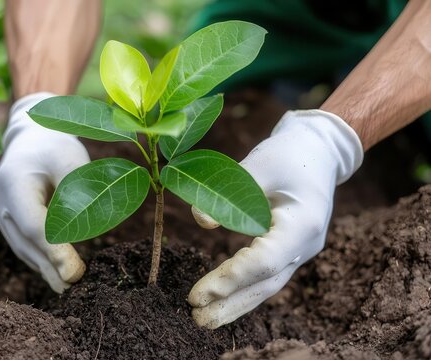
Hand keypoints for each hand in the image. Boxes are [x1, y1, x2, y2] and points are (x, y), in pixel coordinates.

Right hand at [0, 93, 89, 292]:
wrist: (32, 136)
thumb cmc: (55, 146)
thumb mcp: (71, 158)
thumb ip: (77, 191)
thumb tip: (83, 233)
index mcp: (13, 182)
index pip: (34, 225)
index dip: (54, 251)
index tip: (73, 271)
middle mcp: (0, 200)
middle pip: (25, 241)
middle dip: (49, 265)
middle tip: (73, 284)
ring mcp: (0, 210)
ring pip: (22, 245)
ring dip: (43, 266)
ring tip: (65, 284)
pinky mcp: (7, 217)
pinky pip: (22, 241)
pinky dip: (38, 256)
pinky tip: (53, 269)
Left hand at [188, 109, 363, 327]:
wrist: (319, 151)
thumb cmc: (290, 153)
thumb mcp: (259, 163)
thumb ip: (229, 192)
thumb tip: (200, 221)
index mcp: (304, 223)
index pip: (264, 261)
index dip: (230, 279)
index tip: (197, 294)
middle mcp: (306, 244)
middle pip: (266, 283)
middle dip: (231, 303)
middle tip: (197, 319)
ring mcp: (301, 249)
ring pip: (267, 284)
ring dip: (237, 302)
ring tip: (205, 318)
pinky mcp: (290, 248)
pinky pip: (266, 274)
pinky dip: (244, 288)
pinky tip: (223, 298)